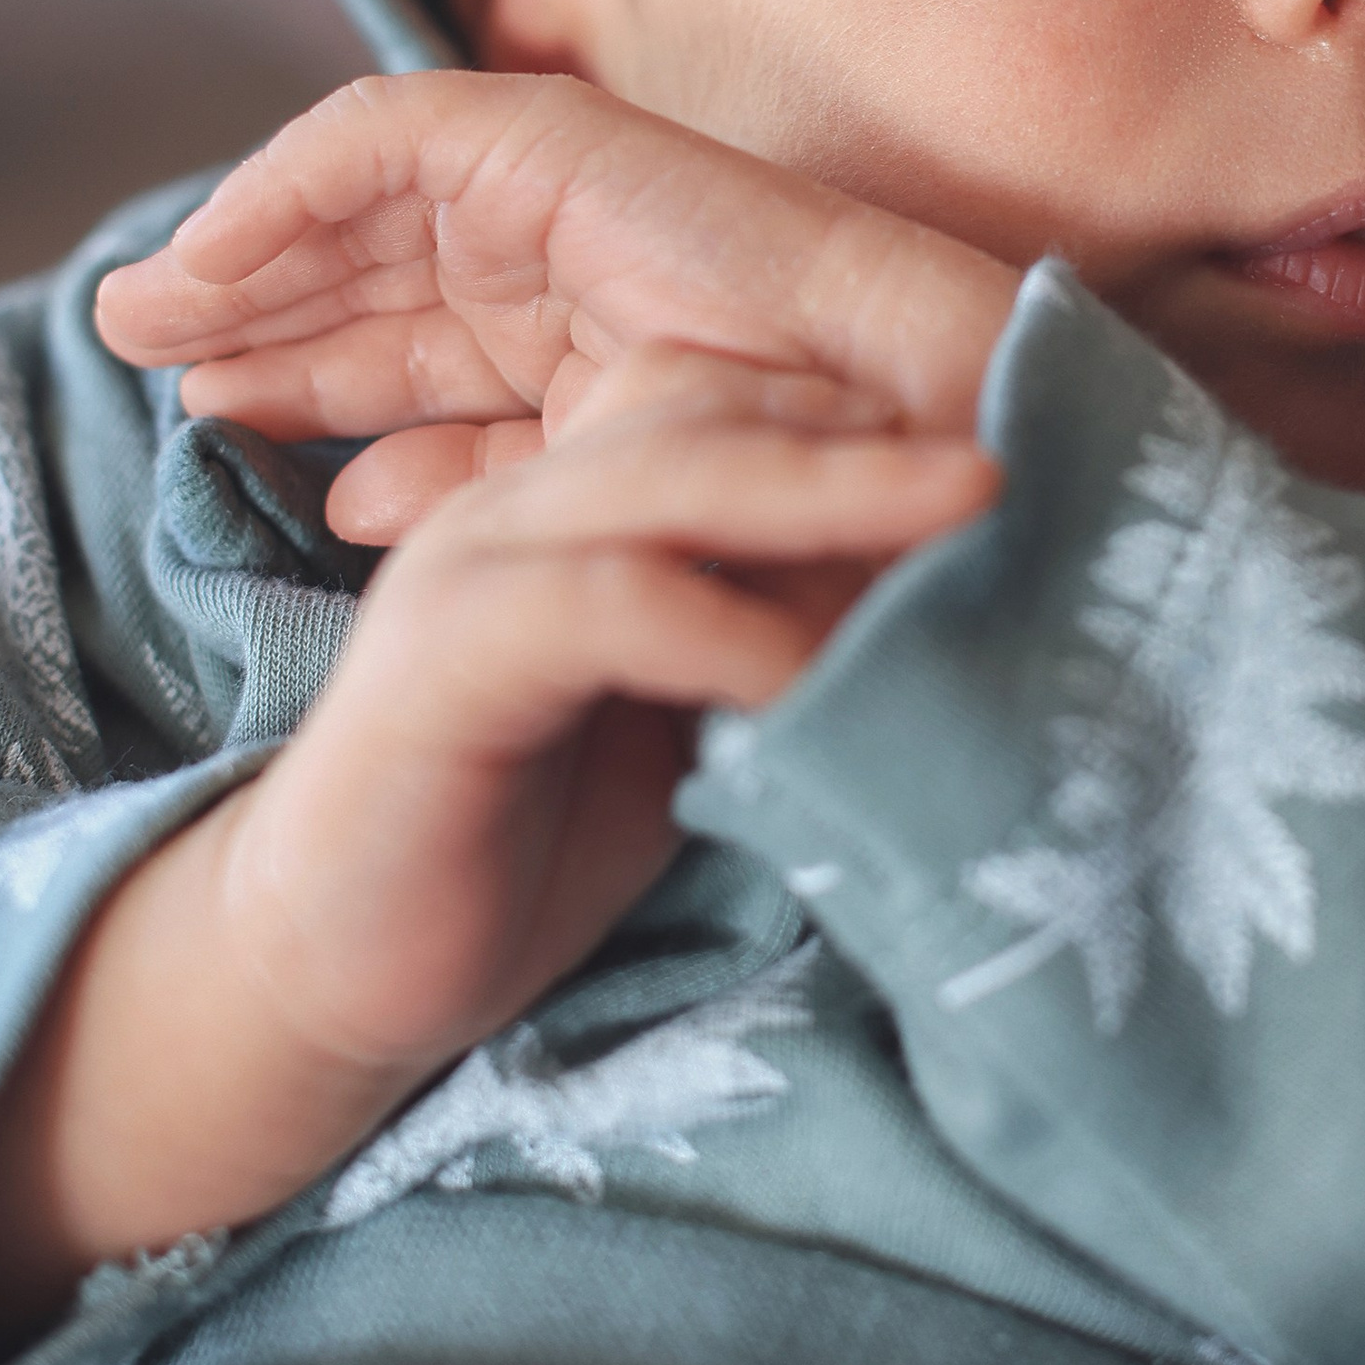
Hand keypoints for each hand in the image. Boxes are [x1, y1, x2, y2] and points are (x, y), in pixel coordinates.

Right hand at [0, 353, 996, 1364]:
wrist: (334, 966)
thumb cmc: (527, 835)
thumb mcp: (683, 710)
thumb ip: (778, 635)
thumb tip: (959, 605)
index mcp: (579, 497)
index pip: (740, 399)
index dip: (878, 418)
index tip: (1027, 448)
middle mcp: (525, 503)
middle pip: (718, 408)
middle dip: (882, 426)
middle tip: (1030, 446)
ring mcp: (475, 570)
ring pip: (672, 478)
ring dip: (835, 493)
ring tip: (972, 512)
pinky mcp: (445, 665)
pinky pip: (608, 605)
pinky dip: (727, 630)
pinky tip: (814, 678)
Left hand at [94, 71, 1022, 535]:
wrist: (900, 436)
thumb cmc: (778, 500)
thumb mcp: (583, 507)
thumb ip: (467, 489)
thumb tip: (347, 502)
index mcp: (590, 353)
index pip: (417, 362)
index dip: (305, 386)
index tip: (204, 434)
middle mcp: (570, 268)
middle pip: (370, 280)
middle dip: (247, 311)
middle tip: (125, 348)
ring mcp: (563, 197)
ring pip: (354, 209)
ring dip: (238, 250)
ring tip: (136, 308)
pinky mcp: (552, 139)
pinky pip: (376, 138)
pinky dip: (282, 185)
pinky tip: (210, 252)